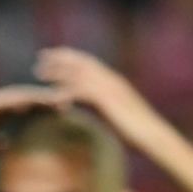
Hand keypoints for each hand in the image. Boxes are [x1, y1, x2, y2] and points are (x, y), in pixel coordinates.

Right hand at [0, 85, 67, 158]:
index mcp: (1, 112)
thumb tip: (8, 145)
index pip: (30, 108)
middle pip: (31, 98)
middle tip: (74, 100)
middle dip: (51, 99)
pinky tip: (40, 102)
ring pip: (24, 96)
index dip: (48, 109)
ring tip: (63, 99)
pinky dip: (25, 100)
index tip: (67, 111)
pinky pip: (10, 100)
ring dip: (43, 97)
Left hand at [33, 47, 168, 148]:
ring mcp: (111, 88)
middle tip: (41, 56)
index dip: (71, 57)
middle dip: (61, 58)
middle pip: (83, 62)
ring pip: (80, 74)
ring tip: (40, 72)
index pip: (90, 63)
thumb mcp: (115, 113)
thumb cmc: (136, 129)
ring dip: (59, 72)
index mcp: (113, 81)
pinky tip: (53, 99)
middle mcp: (112, 80)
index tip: (53, 56)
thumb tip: (90, 108)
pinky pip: (83, 92)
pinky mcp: (109, 100)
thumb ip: (102, 106)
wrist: (153, 135)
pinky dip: (67, 93)